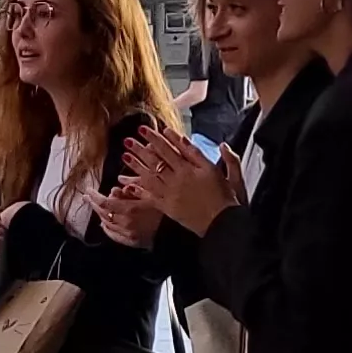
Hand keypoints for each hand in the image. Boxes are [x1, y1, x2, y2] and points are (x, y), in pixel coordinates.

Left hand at [95, 188, 164, 246]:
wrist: (177, 229)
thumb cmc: (165, 207)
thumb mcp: (151, 192)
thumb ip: (133, 187)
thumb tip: (117, 185)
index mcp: (130, 209)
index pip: (105, 203)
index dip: (94, 196)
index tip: (88, 190)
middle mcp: (126, 223)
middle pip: (103, 213)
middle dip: (94, 204)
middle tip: (88, 197)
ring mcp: (128, 234)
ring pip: (107, 223)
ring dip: (100, 214)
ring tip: (96, 206)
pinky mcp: (132, 242)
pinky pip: (113, 235)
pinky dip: (107, 228)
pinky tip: (104, 223)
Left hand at [117, 125, 234, 233]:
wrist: (221, 223)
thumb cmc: (225, 199)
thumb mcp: (227, 175)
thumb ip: (225, 158)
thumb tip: (221, 144)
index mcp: (191, 169)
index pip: (170, 149)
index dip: (156, 138)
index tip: (144, 129)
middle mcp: (178, 179)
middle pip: (156, 161)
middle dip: (140, 149)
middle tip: (128, 140)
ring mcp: (171, 193)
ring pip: (149, 177)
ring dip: (136, 166)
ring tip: (125, 156)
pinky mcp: (168, 207)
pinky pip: (150, 197)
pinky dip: (138, 191)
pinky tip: (127, 186)